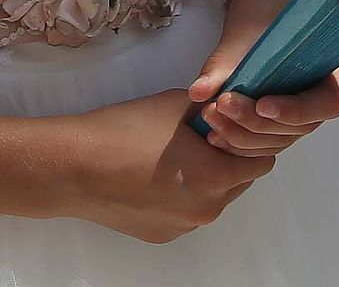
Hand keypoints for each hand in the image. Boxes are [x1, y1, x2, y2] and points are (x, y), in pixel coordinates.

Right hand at [68, 88, 272, 243]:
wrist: (78, 167)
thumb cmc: (127, 130)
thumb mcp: (176, 103)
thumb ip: (210, 108)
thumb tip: (225, 109)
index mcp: (216, 177)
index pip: (260, 162)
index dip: (249, 139)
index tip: (231, 123)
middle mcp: (207, 210)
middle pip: (238, 182)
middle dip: (229, 157)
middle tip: (203, 133)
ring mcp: (185, 227)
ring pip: (212, 198)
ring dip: (206, 177)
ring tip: (174, 152)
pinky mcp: (163, 235)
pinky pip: (186, 211)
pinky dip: (182, 193)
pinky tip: (154, 173)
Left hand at [187, 0, 338, 159]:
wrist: (261, 6)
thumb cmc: (263, 13)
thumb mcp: (246, 34)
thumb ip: (222, 66)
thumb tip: (198, 92)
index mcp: (336, 70)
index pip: (327, 103)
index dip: (295, 110)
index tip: (261, 104)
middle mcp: (324, 98)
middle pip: (298, 127)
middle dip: (255, 123)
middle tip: (220, 107)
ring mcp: (305, 113)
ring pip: (279, 138)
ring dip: (243, 136)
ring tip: (211, 119)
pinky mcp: (284, 122)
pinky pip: (268, 140)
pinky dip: (241, 141)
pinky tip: (215, 134)